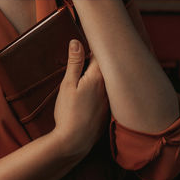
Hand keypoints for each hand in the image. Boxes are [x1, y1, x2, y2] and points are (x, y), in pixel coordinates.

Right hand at [52, 39, 108, 161]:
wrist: (74, 142)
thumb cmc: (68, 113)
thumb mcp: (68, 85)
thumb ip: (74, 63)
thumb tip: (76, 41)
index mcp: (98, 78)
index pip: (101, 55)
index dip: (95, 46)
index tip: (92, 38)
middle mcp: (109, 88)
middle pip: (108, 67)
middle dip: (102, 59)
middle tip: (95, 50)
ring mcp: (111, 100)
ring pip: (110, 81)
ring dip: (105, 74)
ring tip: (97, 68)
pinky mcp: (109, 111)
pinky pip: (111, 94)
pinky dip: (106, 89)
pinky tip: (97, 92)